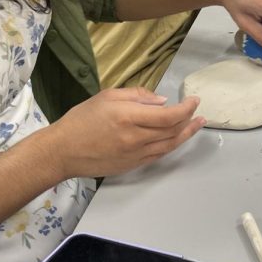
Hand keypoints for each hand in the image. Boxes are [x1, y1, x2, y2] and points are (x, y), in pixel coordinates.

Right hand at [48, 88, 204, 178]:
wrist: (62, 151)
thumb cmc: (82, 119)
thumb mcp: (108, 96)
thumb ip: (137, 96)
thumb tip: (162, 101)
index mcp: (128, 117)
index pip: (168, 115)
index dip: (186, 108)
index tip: (194, 100)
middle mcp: (135, 138)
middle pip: (172, 131)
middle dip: (189, 120)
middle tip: (199, 112)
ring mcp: (135, 155)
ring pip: (169, 145)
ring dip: (186, 135)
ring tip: (197, 125)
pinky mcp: (132, 166)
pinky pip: (158, 155)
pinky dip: (170, 146)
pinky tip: (176, 138)